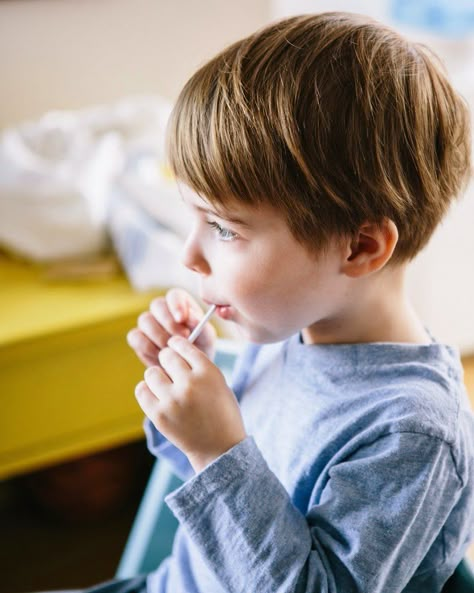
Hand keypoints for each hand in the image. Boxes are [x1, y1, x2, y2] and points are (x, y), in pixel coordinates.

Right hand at [126, 288, 215, 366]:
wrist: (190, 365)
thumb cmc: (200, 345)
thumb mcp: (207, 336)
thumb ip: (201, 325)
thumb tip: (192, 317)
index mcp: (180, 302)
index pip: (174, 295)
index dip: (176, 305)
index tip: (181, 319)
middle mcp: (162, 309)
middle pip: (157, 305)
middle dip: (169, 323)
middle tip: (182, 338)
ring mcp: (148, 322)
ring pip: (145, 320)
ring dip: (160, 336)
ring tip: (174, 350)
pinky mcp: (138, 337)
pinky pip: (135, 336)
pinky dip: (147, 347)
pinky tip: (161, 356)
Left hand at [135, 335, 246, 472]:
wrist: (219, 447)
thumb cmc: (220, 411)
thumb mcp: (219, 382)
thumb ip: (198, 365)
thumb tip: (171, 349)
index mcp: (208, 372)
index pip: (182, 345)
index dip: (176, 345)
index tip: (175, 348)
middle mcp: (190, 383)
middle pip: (166, 356)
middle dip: (168, 360)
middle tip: (171, 370)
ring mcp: (173, 400)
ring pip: (151, 372)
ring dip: (157, 376)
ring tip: (165, 386)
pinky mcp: (159, 415)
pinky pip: (141, 390)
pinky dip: (146, 390)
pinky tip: (156, 395)